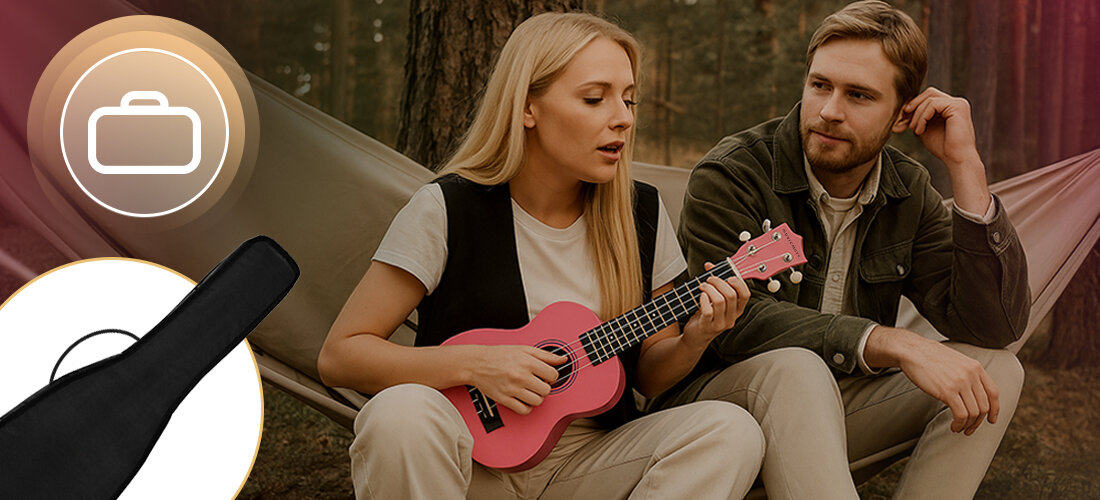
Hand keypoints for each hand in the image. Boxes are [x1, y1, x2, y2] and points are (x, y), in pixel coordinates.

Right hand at [464, 345, 564, 414]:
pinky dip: (527, 407)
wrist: (477, 363)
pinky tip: (524, 398)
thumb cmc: (500, 355)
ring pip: (537, 401)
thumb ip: (545, 355)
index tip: (545, 375)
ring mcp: (512, 389)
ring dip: (537, 397)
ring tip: (530, 390)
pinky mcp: (504, 399)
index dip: (551, 375)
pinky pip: (524, 410)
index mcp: (527, 362)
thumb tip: (563, 359)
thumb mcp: (524, 349)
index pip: (553, 375)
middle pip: (546, 390)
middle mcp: (520, 376)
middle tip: (537, 382)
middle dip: (544, 386)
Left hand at [680, 262, 749, 351]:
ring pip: (719, 301)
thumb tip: (709, 265)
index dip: (738, 282)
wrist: (695, 336)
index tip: (727, 276)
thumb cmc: (706, 316)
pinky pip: (707, 310)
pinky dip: (703, 299)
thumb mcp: (714, 300)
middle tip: (709, 279)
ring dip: (709, 289)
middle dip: (718, 282)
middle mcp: (731, 318)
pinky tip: (700, 296)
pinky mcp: (707, 327)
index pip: (745, 294)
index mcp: (737, 310)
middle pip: (731, 295)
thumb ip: (715, 282)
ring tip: (702, 286)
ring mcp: (720, 324)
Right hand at [871, 329, 999, 434]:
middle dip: (978, 422)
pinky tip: (953, 426)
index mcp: (975, 367)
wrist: (912, 351)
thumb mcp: (956, 361)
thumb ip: (967, 374)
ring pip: (974, 412)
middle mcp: (971, 375)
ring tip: (959, 428)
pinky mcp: (947, 391)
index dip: (995, 410)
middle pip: (984, 406)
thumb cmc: (929, 356)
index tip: (991, 420)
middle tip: (970, 428)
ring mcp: (960, 383)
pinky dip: (959, 424)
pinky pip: (961, 414)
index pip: (993, 392)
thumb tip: (971, 392)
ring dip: (968, 425)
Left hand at [902, 87, 981, 167]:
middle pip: (929, 92)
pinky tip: (920, 130)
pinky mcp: (957, 107)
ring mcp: (958, 103)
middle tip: (904, 119)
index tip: (903, 120)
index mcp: (949, 107)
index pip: (928, 97)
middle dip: (914, 105)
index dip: (914, 106)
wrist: (956, 159)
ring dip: (917, 114)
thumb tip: (903, 108)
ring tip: (915, 130)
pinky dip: (922, 117)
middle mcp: (956, 102)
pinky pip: (933, 104)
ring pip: (929, 98)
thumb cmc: (942, 147)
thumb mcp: (925, 128)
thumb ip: (918, 117)